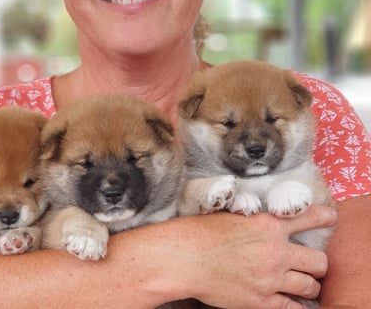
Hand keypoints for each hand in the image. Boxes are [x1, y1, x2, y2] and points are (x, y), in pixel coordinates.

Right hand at [147, 204, 336, 307]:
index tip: (330, 218)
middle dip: (317, 263)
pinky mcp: (261, 300)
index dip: (324, 217)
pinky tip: (292, 302)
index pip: (308, 217)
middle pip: (318, 260)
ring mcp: (271, 278)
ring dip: (309, 285)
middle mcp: (275, 250)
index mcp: (268, 224)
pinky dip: (295, 306)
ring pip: (310, 286)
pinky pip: (292, 308)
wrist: (186, 258)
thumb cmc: (203, 233)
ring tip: (303, 285)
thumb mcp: (234, 217)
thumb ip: (257, 224)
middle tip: (310, 264)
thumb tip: (268, 228)